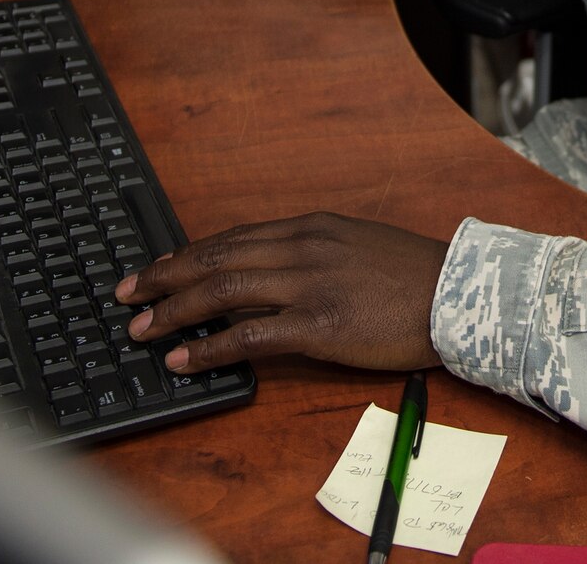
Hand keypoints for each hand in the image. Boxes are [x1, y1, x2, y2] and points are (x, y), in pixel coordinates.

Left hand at [116, 213, 449, 373]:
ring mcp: (309, 284)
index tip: (156, 267)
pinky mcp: (319, 324)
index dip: (187, 253)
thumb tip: (273, 272)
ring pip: (222, 289)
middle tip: (127, 294)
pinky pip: (250, 334)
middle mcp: (303, 247)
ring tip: (142, 328)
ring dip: (174, 309)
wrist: (459, 294)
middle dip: (163, 276)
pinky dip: (210, 345)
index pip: (232, 237)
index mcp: (312, 227)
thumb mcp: (358, 245)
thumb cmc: (415, 277)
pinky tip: (185, 357)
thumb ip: (314, 254)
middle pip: (215, 257)